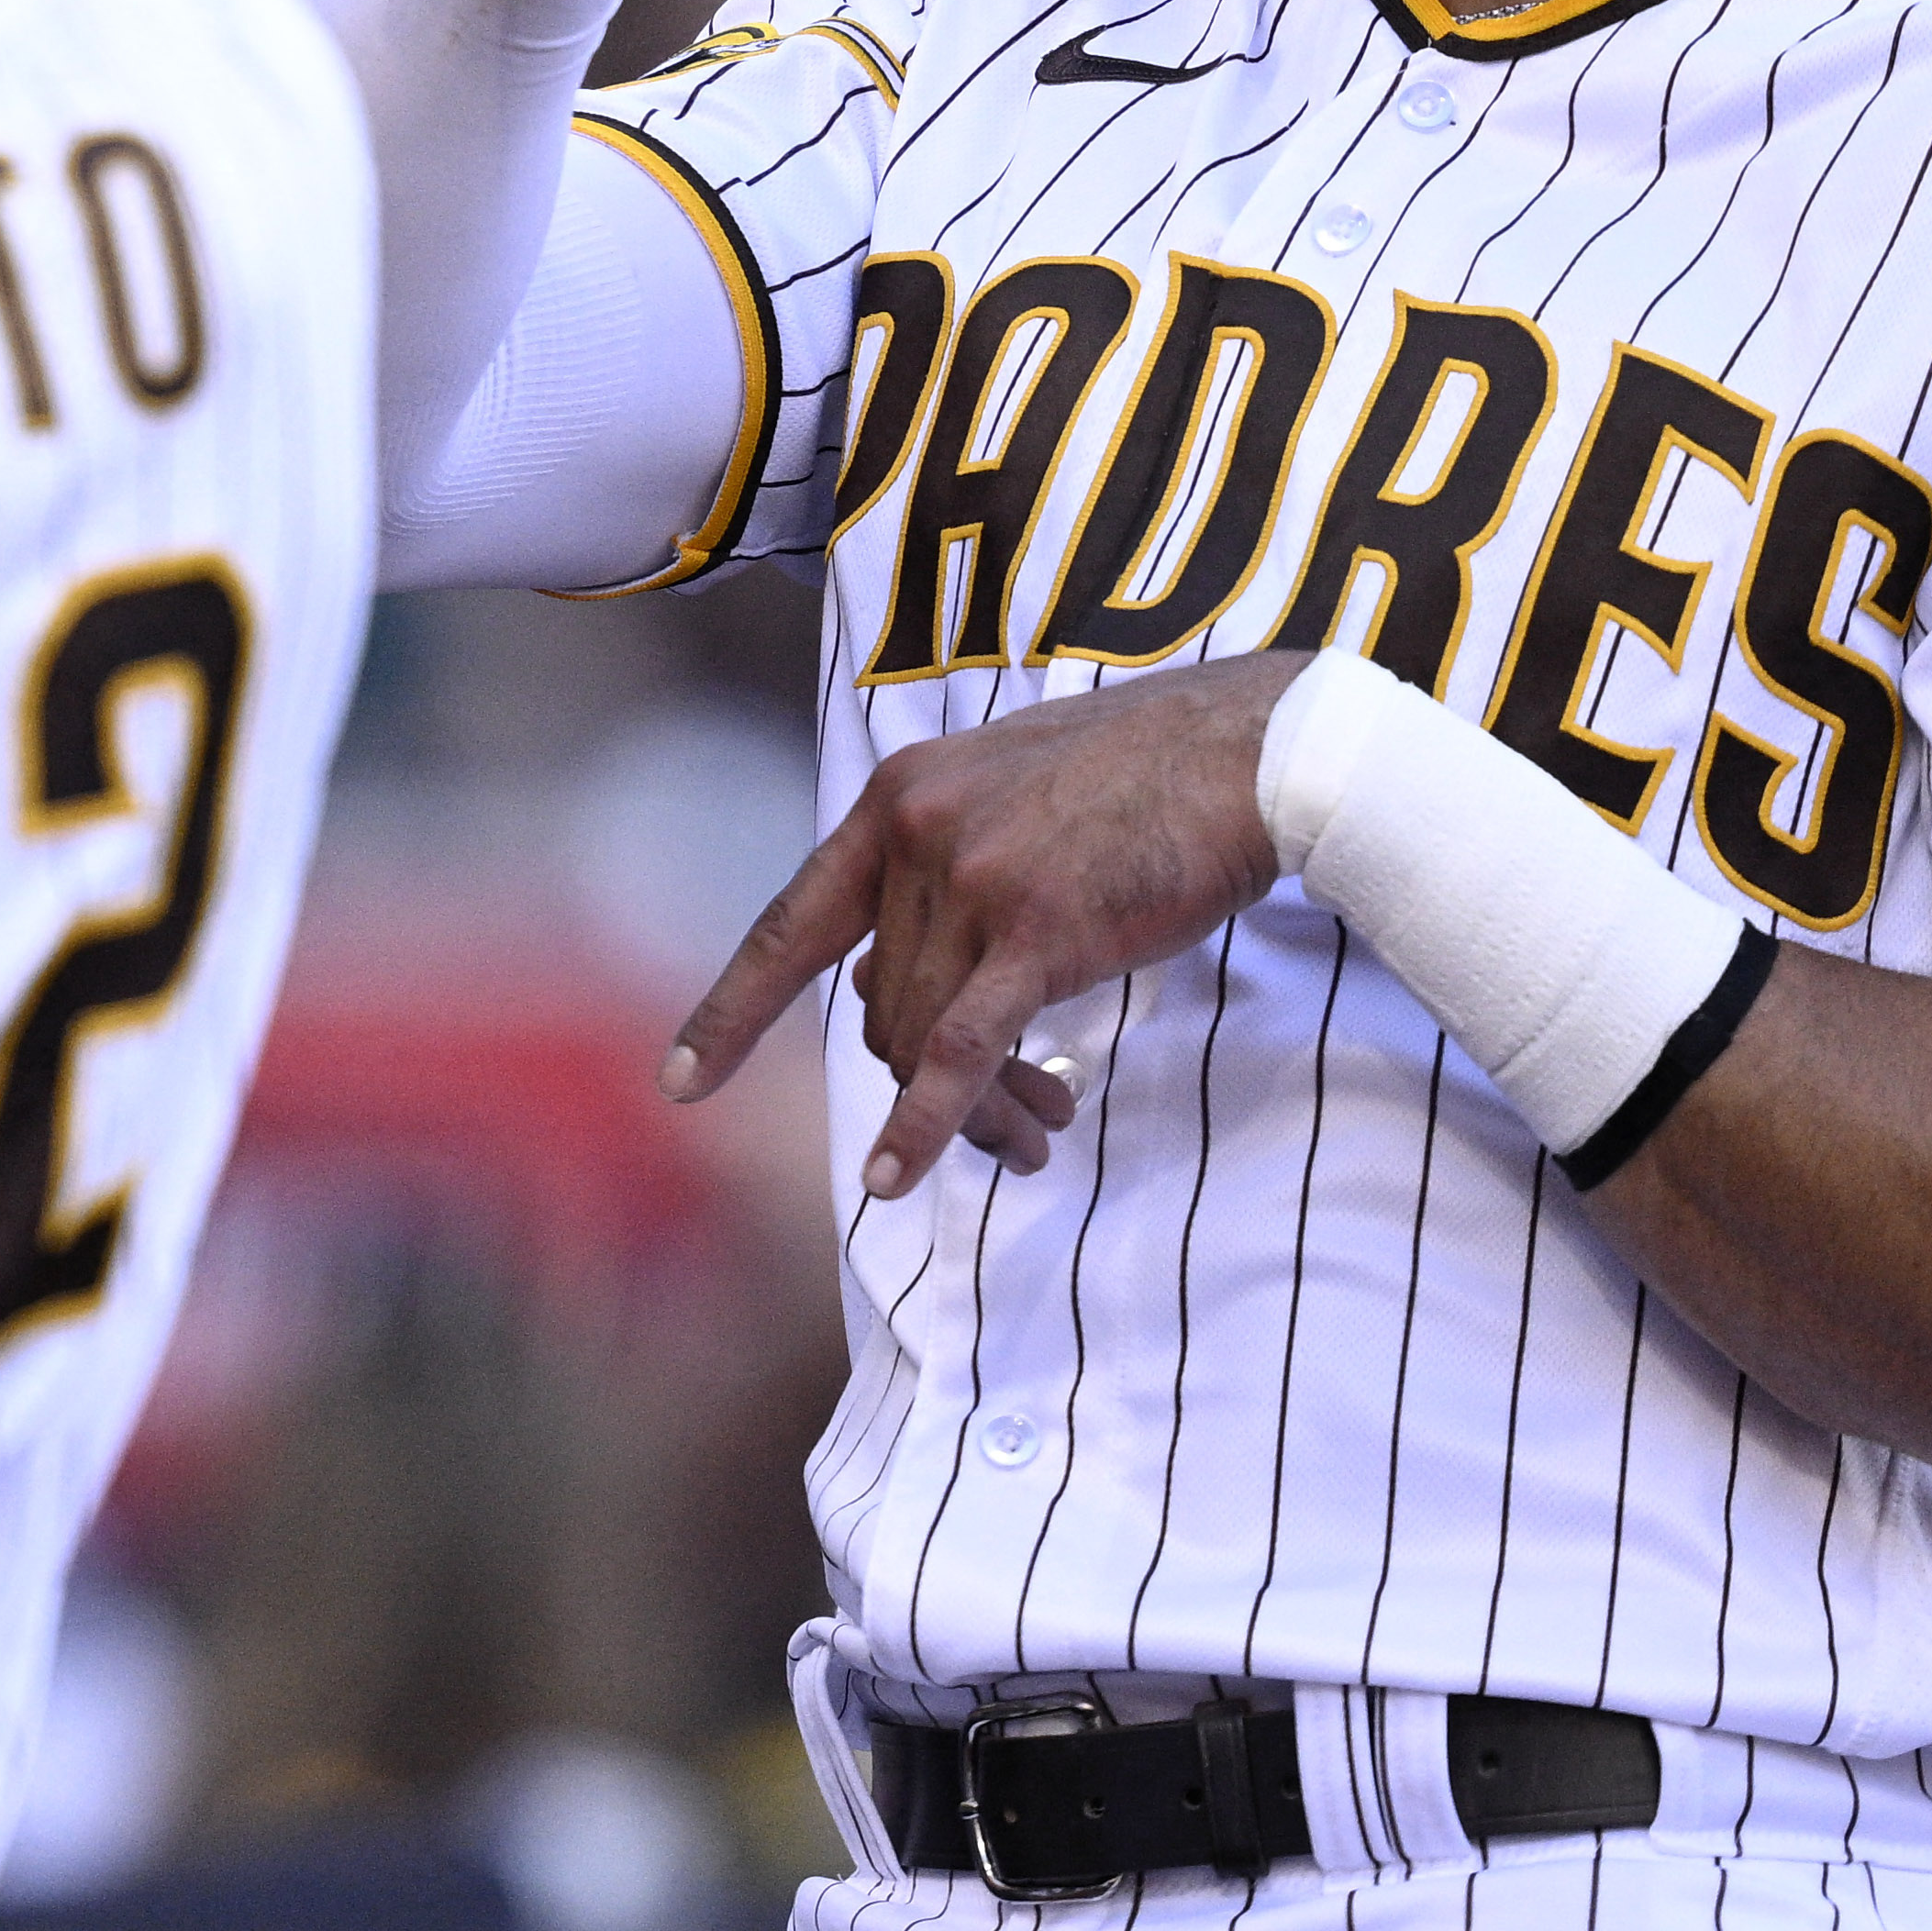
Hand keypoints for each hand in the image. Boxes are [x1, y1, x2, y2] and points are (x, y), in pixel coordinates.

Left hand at [664, 658, 1300, 1197]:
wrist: (1250, 753)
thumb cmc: (1146, 778)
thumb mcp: (1010, 792)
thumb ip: (944, 870)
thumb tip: (902, 987)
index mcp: (899, 800)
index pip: (794, 923)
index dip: (734, 1010)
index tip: (681, 1083)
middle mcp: (917, 836)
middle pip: (882, 1008)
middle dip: (932, 1087)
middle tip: (1019, 1125)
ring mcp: (972, 881)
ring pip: (923, 1039)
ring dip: (974, 1110)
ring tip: (1039, 1131)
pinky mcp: (1038, 931)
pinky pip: (959, 1052)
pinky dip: (925, 1124)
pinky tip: (897, 1177)